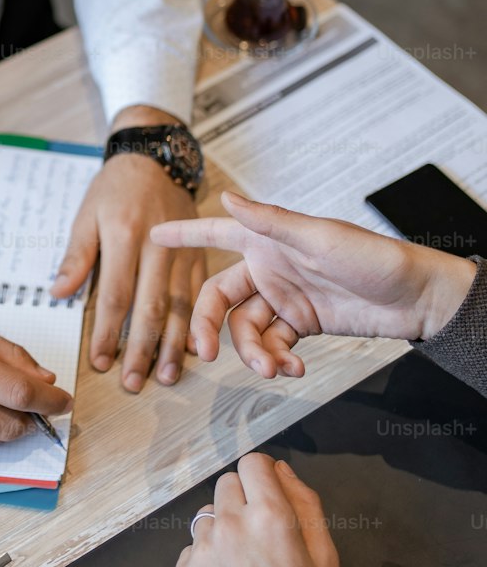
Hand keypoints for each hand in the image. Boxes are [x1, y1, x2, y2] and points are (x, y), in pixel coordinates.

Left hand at [52, 107, 205, 389]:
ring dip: (172, 345)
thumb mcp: (87, 214)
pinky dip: (195, 325)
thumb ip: (76, 256)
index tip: (100, 361)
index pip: (116, 294)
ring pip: (180, 306)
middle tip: (133, 383)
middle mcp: (158, 247)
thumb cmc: (115, 189)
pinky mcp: (199, 256)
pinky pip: (199, 297)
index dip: (107, 331)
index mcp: (125, 235)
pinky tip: (190, 350)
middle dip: (141, 349)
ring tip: (163, 376)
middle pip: (151, 307)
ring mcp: (183, 252)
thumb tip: (57, 293)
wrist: (154, 159)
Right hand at [150, 191, 477, 377]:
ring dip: (252, 352)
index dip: (183, 234)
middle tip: (204, 354)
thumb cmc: (371, 257)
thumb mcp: (318, 238)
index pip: (215, 232)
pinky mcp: (301, 325)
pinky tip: (293, 369)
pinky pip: (273, 345)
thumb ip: (269, 221)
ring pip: (245, 329)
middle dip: (207, 327)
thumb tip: (226, 197)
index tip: (153, 235)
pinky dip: (277, 361)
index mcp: (267, 239)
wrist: (413, 298)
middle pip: (218, 298)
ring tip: (273, 369)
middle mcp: (269, 267)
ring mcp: (283, 298)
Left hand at [174, 453, 342, 566]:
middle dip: (243, 502)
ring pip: (208, 516)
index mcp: (270, 517)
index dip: (263, 477)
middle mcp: (231, 526)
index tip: (267, 493)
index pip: (253, 463)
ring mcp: (203, 552)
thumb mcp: (325, 558)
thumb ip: (305, 503)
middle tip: (261, 537)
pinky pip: (192, 549)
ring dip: (223, 531)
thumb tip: (280, 470)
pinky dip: (207, 562)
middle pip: (227, 484)